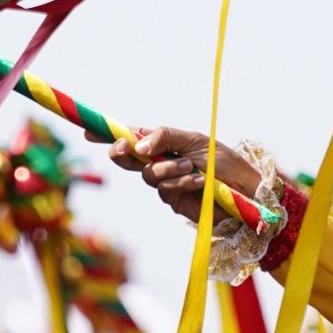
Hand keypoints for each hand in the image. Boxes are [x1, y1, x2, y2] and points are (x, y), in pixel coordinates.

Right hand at [108, 128, 261, 227]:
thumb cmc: (223, 160)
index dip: (108, 134)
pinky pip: (164, 190)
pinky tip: (198, 182)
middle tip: (127, 149)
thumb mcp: (193, 140)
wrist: (243, 188)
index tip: (89, 131)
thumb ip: (164, 137)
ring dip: (168, 169)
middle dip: (123, 153)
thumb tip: (137, 146)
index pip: (131, 137)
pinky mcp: (173, 201)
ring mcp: (164, 183)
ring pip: (147, 175)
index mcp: (163, 143)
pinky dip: (180, 183)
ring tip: (193, 168)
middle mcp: (159, 162)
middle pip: (128, 159)